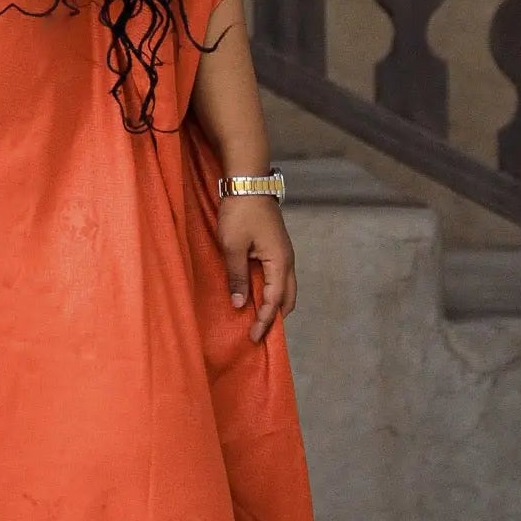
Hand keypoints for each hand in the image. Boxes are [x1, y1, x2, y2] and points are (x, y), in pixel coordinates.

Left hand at [218, 197, 296, 343]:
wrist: (248, 182)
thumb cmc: (240, 212)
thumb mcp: (233, 246)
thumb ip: (237, 277)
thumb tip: (240, 304)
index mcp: (280, 262)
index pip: (274, 301)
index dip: (264, 321)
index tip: (253, 337)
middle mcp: (287, 260)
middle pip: (287, 298)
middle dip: (275, 317)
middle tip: (258, 333)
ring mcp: (283, 253)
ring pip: (285, 288)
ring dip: (275, 304)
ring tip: (258, 318)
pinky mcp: (276, 247)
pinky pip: (278, 277)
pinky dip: (271, 291)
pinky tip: (257, 294)